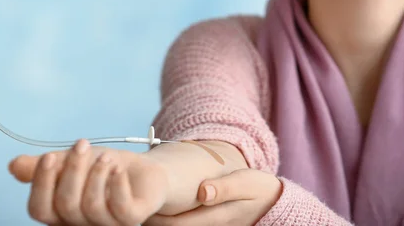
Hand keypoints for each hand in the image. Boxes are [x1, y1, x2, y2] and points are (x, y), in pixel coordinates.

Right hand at [8, 139, 169, 225]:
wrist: (141, 171)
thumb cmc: (103, 168)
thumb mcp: (71, 161)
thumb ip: (44, 165)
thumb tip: (13, 165)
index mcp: (61, 213)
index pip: (39, 209)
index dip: (40, 183)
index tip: (49, 156)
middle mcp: (81, 223)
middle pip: (65, 204)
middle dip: (72, 169)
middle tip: (82, 144)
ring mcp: (107, 224)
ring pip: (91, 206)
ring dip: (96, 174)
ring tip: (106, 156)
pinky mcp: (132, 219)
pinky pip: (120, 208)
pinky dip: (117, 185)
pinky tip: (118, 169)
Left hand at [143, 168, 281, 225]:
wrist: (273, 202)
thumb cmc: (258, 190)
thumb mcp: (246, 182)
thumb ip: (225, 188)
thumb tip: (203, 192)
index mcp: (212, 218)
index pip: (172, 224)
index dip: (152, 214)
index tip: (138, 196)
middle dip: (149, 215)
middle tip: (129, 195)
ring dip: (156, 215)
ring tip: (139, 196)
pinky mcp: (205, 224)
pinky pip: (180, 222)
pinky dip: (166, 214)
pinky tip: (158, 200)